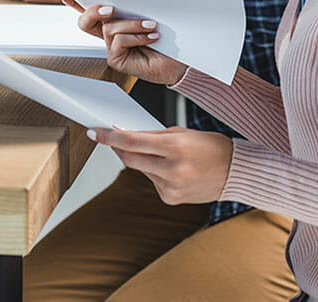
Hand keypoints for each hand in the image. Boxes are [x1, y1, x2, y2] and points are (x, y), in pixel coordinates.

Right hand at [66, 0, 185, 84]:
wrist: (183, 61)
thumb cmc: (170, 35)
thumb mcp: (149, 13)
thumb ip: (133, 5)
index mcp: (115, 20)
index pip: (89, 8)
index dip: (73, 0)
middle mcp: (109, 34)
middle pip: (86, 20)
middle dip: (93, 10)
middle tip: (110, 8)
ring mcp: (111, 47)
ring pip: (108, 28)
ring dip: (131, 24)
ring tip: (152, 25)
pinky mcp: (116, 59)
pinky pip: (118, 41)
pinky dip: (137, 36)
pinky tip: (152, 37)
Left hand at [89, 126, 232, 204]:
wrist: (236, 173)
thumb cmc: (210, 147)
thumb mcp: (180, 133)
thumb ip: (151, 134)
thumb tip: (123, 133)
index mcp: (175, 148)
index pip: (131, 142)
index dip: (108, 137)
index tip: (93, 132)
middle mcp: (173, 170)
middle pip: (129, 158)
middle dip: (116, 147)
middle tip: (108, 137)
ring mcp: (172, 187)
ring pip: (140, 169)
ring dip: (140, 159)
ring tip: (160, 153)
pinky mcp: (171, 198)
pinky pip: (151, 181)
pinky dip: (153, 172)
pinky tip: (170, 169)